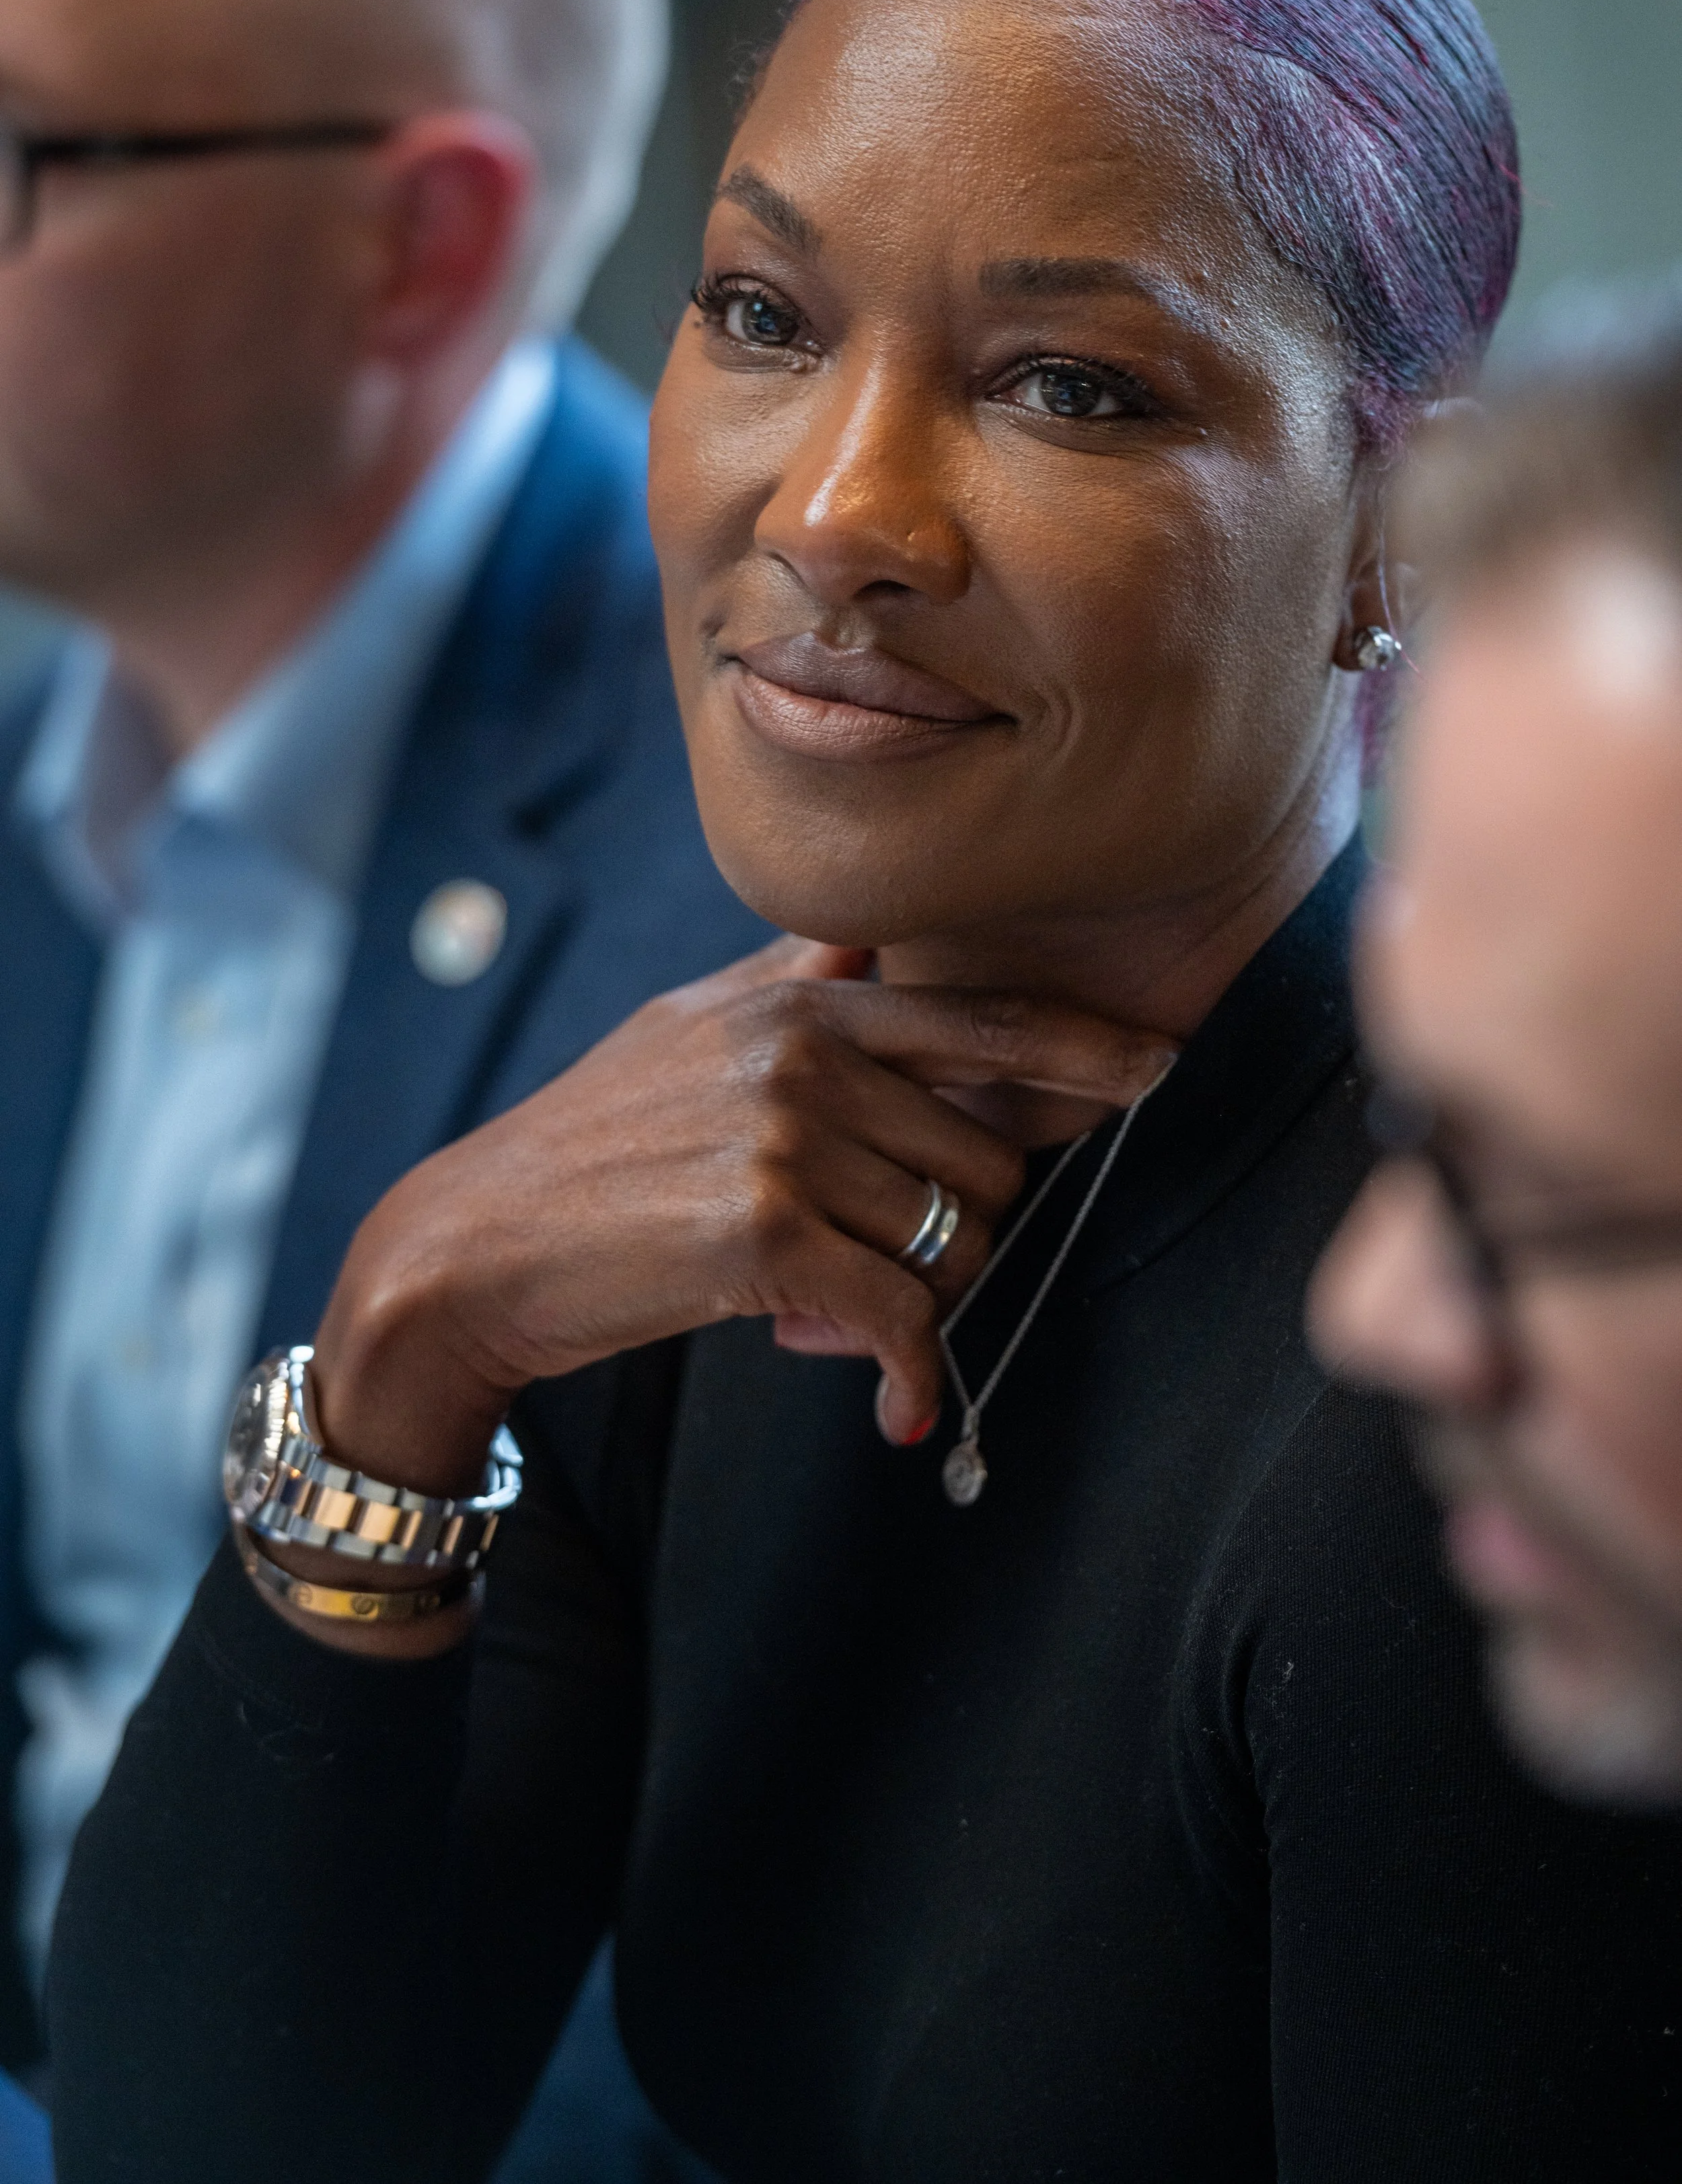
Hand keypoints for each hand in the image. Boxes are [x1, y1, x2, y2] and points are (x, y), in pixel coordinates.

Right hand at [310, 936, 1176, 1492]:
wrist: (475, 1244)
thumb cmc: (590, 1141)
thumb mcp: (690, 1026)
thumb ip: (796, 979)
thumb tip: (872, 940)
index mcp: (803, 998)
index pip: (983, 1016)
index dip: (1086, 1047)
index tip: (1157, 1070)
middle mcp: (806, 1053)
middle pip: (988, 1155)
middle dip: (964, 1228)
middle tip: (881, 1264)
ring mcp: (786, 1139)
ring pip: (956, 1241)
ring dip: (925, 1302)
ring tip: (838, 1314)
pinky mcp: (765, 1235)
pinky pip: (903, 1315)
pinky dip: (912, 1376)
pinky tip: (899, 1414)